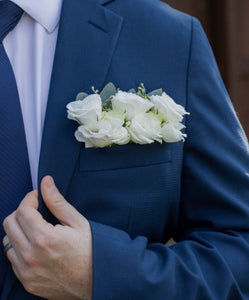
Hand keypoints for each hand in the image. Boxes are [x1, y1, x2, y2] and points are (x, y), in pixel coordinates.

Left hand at [2, 176, 92, 299]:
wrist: (95, 282)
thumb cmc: (90, 251)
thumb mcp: (77, 222)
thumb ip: (57, 201)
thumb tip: (45, 182)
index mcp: (44, 238)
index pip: (23, 210)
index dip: (29, 198)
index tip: (37, 196)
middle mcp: (30, 256)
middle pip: (9, 223)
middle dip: (21, 211)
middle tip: (36, 210)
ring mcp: (26, 271)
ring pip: (7, 240)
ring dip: (18, 229)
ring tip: (35, 227)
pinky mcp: (26, 281)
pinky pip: (12, 258)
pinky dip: (19, 246)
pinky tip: (35, 244)